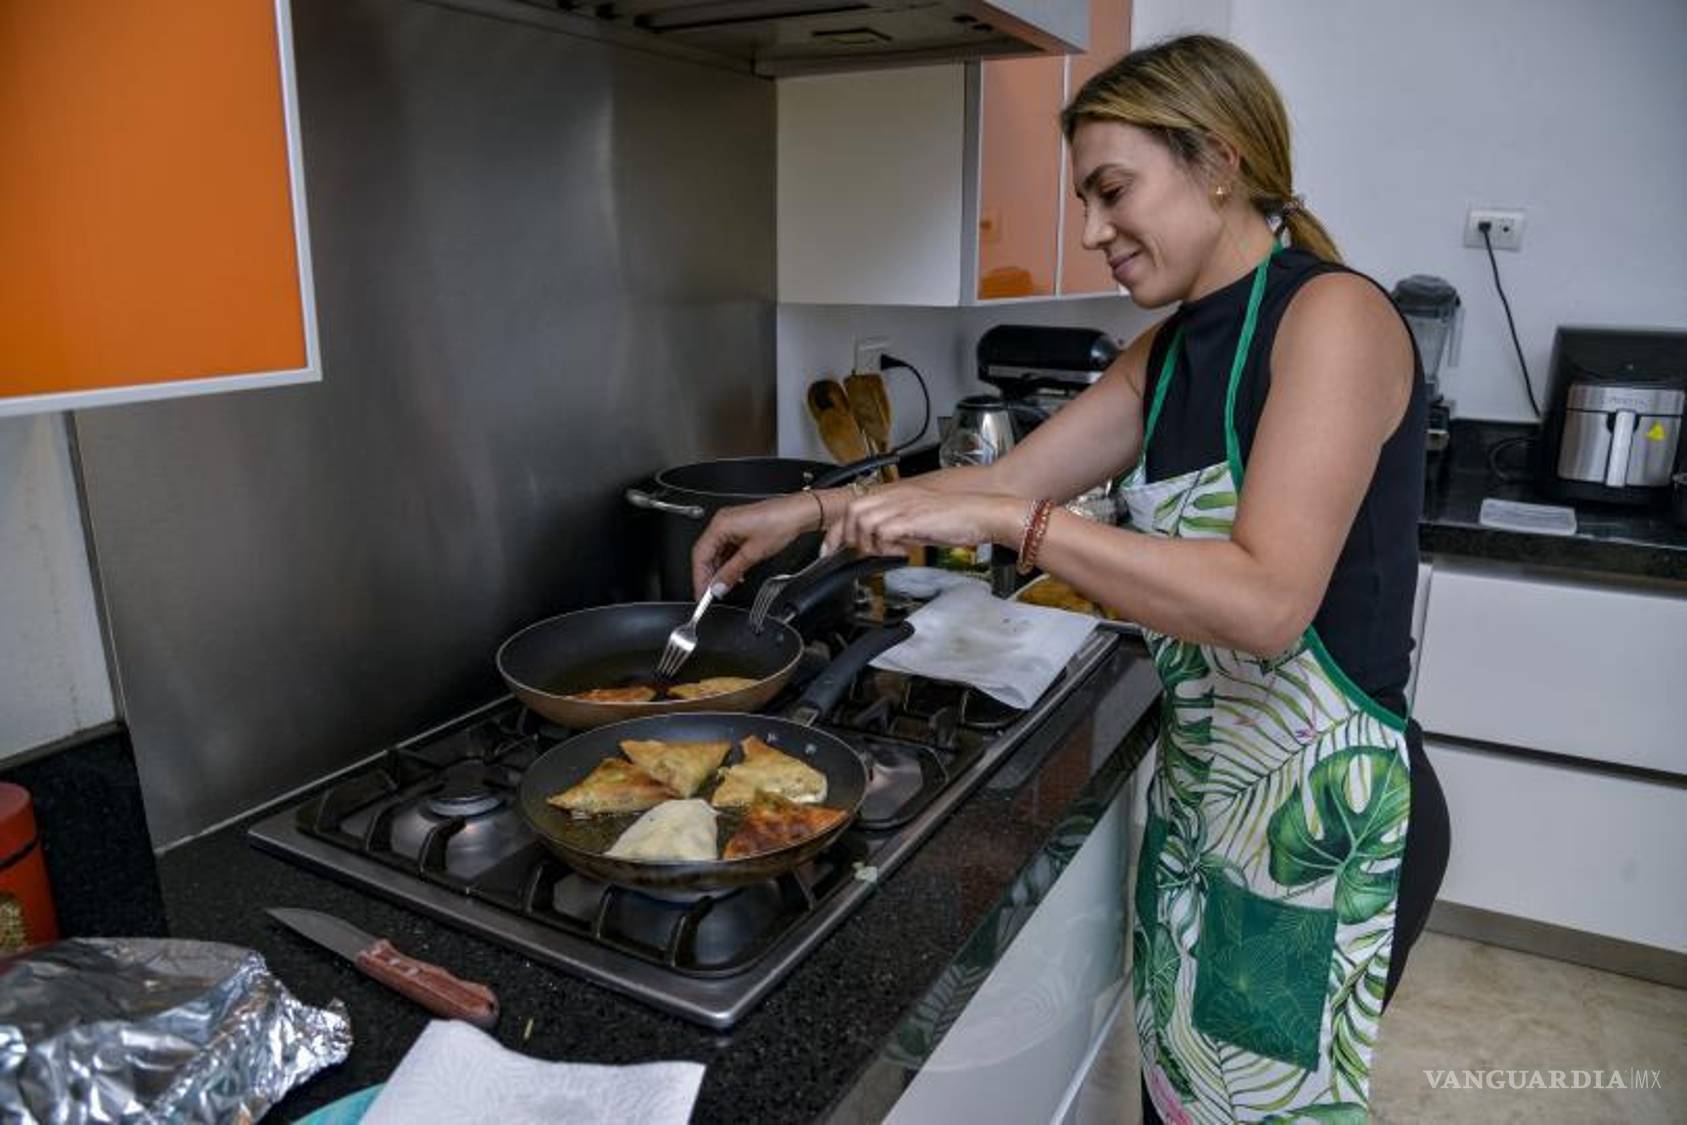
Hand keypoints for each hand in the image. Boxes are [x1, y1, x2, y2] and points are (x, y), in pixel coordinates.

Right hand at [691, 493, 820, 595]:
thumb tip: (718, 587)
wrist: (800, 512)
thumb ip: (732, 572)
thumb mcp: (753, 554)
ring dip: (719, 570)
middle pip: (706, 553)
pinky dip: (728, 562)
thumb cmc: (781, 522)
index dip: (699, 578)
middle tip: (711, 594)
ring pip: (716, 552)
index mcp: (721, 524)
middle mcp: (723, 522)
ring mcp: (731, 524)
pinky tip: (734, 573)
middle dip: (708, 575)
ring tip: (724, 586)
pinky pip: (726, 547)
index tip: (701, 594)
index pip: (700, 555)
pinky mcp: (740, 527)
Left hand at [823, 486, 1022, 558]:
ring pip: (863, 521)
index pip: (854, 506)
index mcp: (898, 494)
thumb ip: (900, 529)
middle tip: (849, 555)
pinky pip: (883, 533)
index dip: (838, 530)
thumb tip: (886, 545)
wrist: (984, 513)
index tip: (830, 549)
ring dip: (868, 542)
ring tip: (885, 552)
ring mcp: (904, 506)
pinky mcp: (912, 518)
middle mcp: (897, 496)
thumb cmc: (960, 518)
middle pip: (852, 511)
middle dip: (844, 537)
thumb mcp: (922, 522)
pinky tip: (902, 551)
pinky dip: (886, 547)